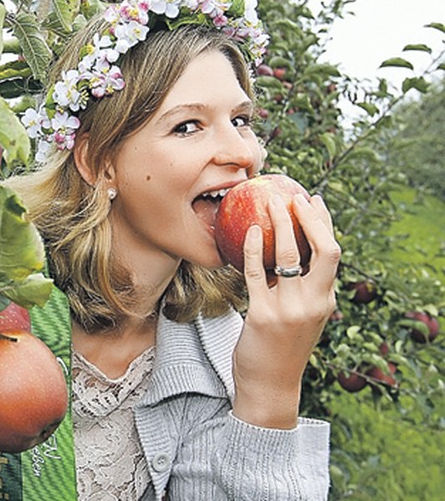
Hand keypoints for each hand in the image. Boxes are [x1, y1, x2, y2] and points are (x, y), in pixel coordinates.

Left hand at [231, 192, 340, 428]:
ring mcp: (289, 309)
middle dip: (310, 219)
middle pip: (324, 250)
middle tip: (293, 196)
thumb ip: (297, 289)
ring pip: (288, 256)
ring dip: (279, 225)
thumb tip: (282, 252)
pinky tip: (249, 232)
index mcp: (325, 300)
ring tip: (268, 203)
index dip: (325, 223)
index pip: (332, 253)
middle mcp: (314, 302)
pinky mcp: (262, 315)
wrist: (269, 385)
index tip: (313, 200)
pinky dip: (253, 249)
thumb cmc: (279, 347)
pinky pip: (257, 273)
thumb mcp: (298, 316)